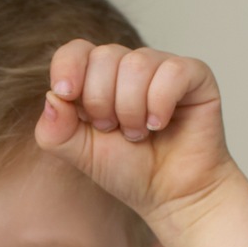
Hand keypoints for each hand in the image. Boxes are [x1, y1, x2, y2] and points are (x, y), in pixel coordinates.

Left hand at [35, 40, 235, 234]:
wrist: (172, 195)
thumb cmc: (128, 171)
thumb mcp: (80, 154)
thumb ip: (54, 131)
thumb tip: (53, 97)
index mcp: (98, 78)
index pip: (75, 50)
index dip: (67, 68)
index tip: (68, 95)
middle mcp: (129, 67)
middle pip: (104, 56)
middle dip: (102, 103)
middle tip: (116, 130)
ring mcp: (162, 67)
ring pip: (136, 64)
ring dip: (132, 110)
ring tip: (139, 134)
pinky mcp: (195, 75)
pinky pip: (172, 71)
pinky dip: (160, 104)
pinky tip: (161, 124)